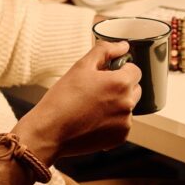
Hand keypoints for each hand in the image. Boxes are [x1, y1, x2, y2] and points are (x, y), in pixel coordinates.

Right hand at [12, 40, 140, 163]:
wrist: (50, 131)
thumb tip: (122, 46)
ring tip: (92, 106)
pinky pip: (122, 124)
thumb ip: (105, 51)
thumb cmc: (63, 98)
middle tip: (97, 90)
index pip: (135, 70)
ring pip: (127, 107)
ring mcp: (125, 123)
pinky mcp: (119, 138)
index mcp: (121, 83)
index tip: (106, 74)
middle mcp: (128, 103)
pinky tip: (93, 120)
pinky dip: (112, 122)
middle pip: (134, 89)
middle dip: (120, 86)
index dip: (120, 69)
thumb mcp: (81, 66)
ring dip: (116, 104)